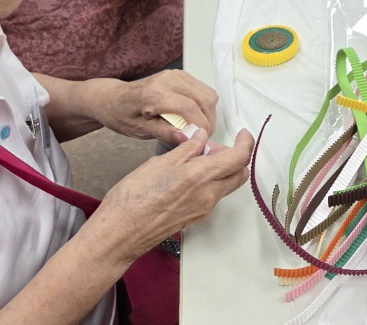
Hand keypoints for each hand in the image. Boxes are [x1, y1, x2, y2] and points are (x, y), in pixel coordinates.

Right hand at [91, 128, 254, 261]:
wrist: (120, 232)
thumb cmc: (134, 199)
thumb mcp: (161, 162)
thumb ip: (187, 148)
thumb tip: (201, 137)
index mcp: (202, 177)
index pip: (240, 158)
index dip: (246, 142)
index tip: (242, 134)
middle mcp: (208, 196)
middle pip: (238, 174)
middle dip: (234, 157)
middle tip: (213, 146)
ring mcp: (203, 210)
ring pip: (226, 185)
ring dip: (220, 170)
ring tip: (195, 159)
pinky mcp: (194, 218)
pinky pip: (212, 196)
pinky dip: (209, 182)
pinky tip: (188, 175)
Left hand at [92, 70, 219, 141]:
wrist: (113, 98)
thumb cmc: (122, 115)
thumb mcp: (140, 130)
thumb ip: (165, 133)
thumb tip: (188, 138)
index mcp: (154, 94)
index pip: (189, 108)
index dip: (200, 126)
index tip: (202, 140)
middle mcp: (168, 80)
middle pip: (204, 99)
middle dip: (208, 121)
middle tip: (202, 137)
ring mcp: (176, 75)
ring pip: (208, 93)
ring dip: (208, 113)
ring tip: (198, 128)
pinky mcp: (181, 75)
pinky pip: (203, 89)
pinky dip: (204, 105)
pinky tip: (194, 116)